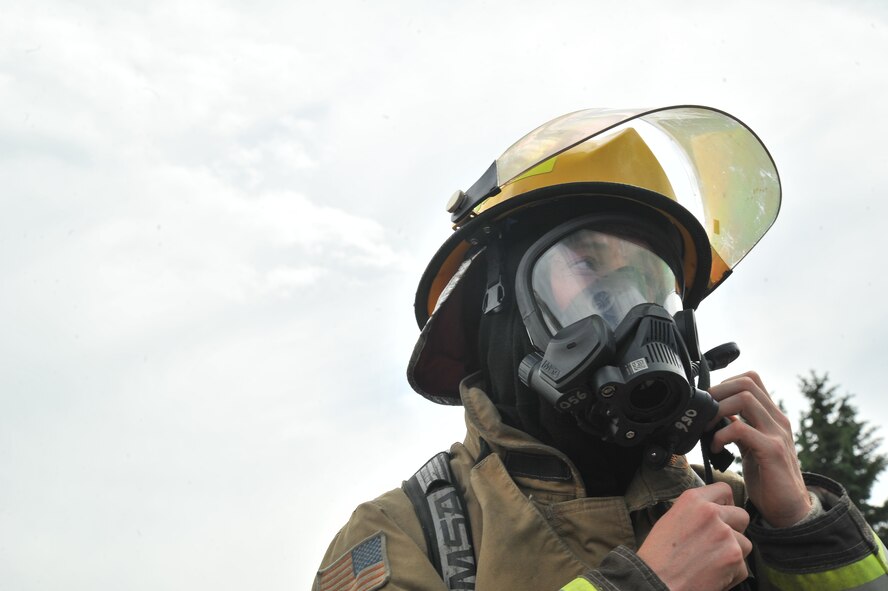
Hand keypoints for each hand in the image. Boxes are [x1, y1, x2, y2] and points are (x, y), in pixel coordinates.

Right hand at [638, 483, 750, 590]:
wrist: (657, 583)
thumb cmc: (658, 556)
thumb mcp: (670, 520)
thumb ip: (695, 512)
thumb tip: (714, 513)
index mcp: (693, 500)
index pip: (723, 490)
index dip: (725, 503)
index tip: (723, 512)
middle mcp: (712, 513)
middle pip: (741, 516)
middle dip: (735, 530)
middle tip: (718, 543)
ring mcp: (726, 535)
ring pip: (745, 543)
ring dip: (733, 553)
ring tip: (711, 563)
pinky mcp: (735, 558)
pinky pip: (743, 566)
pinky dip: (731, 574)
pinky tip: (712, 576)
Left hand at [708, 371, 811, 527]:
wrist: (789, 509)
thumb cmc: (767, 477)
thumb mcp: (751, 445)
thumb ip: (739, 427)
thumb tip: (716, 414)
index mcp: (771, 416)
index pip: (751, 380)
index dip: (725, 383)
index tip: (709, 402)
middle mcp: (777, 420)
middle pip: (746, 383)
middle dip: (717, 392)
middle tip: (703, 412)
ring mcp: (776, 433)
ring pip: (744, 399)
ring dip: (717, 409)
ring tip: (707, 428)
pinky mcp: (772, 450)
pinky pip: (741, 429)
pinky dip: (721, 435)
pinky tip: (715, 447)